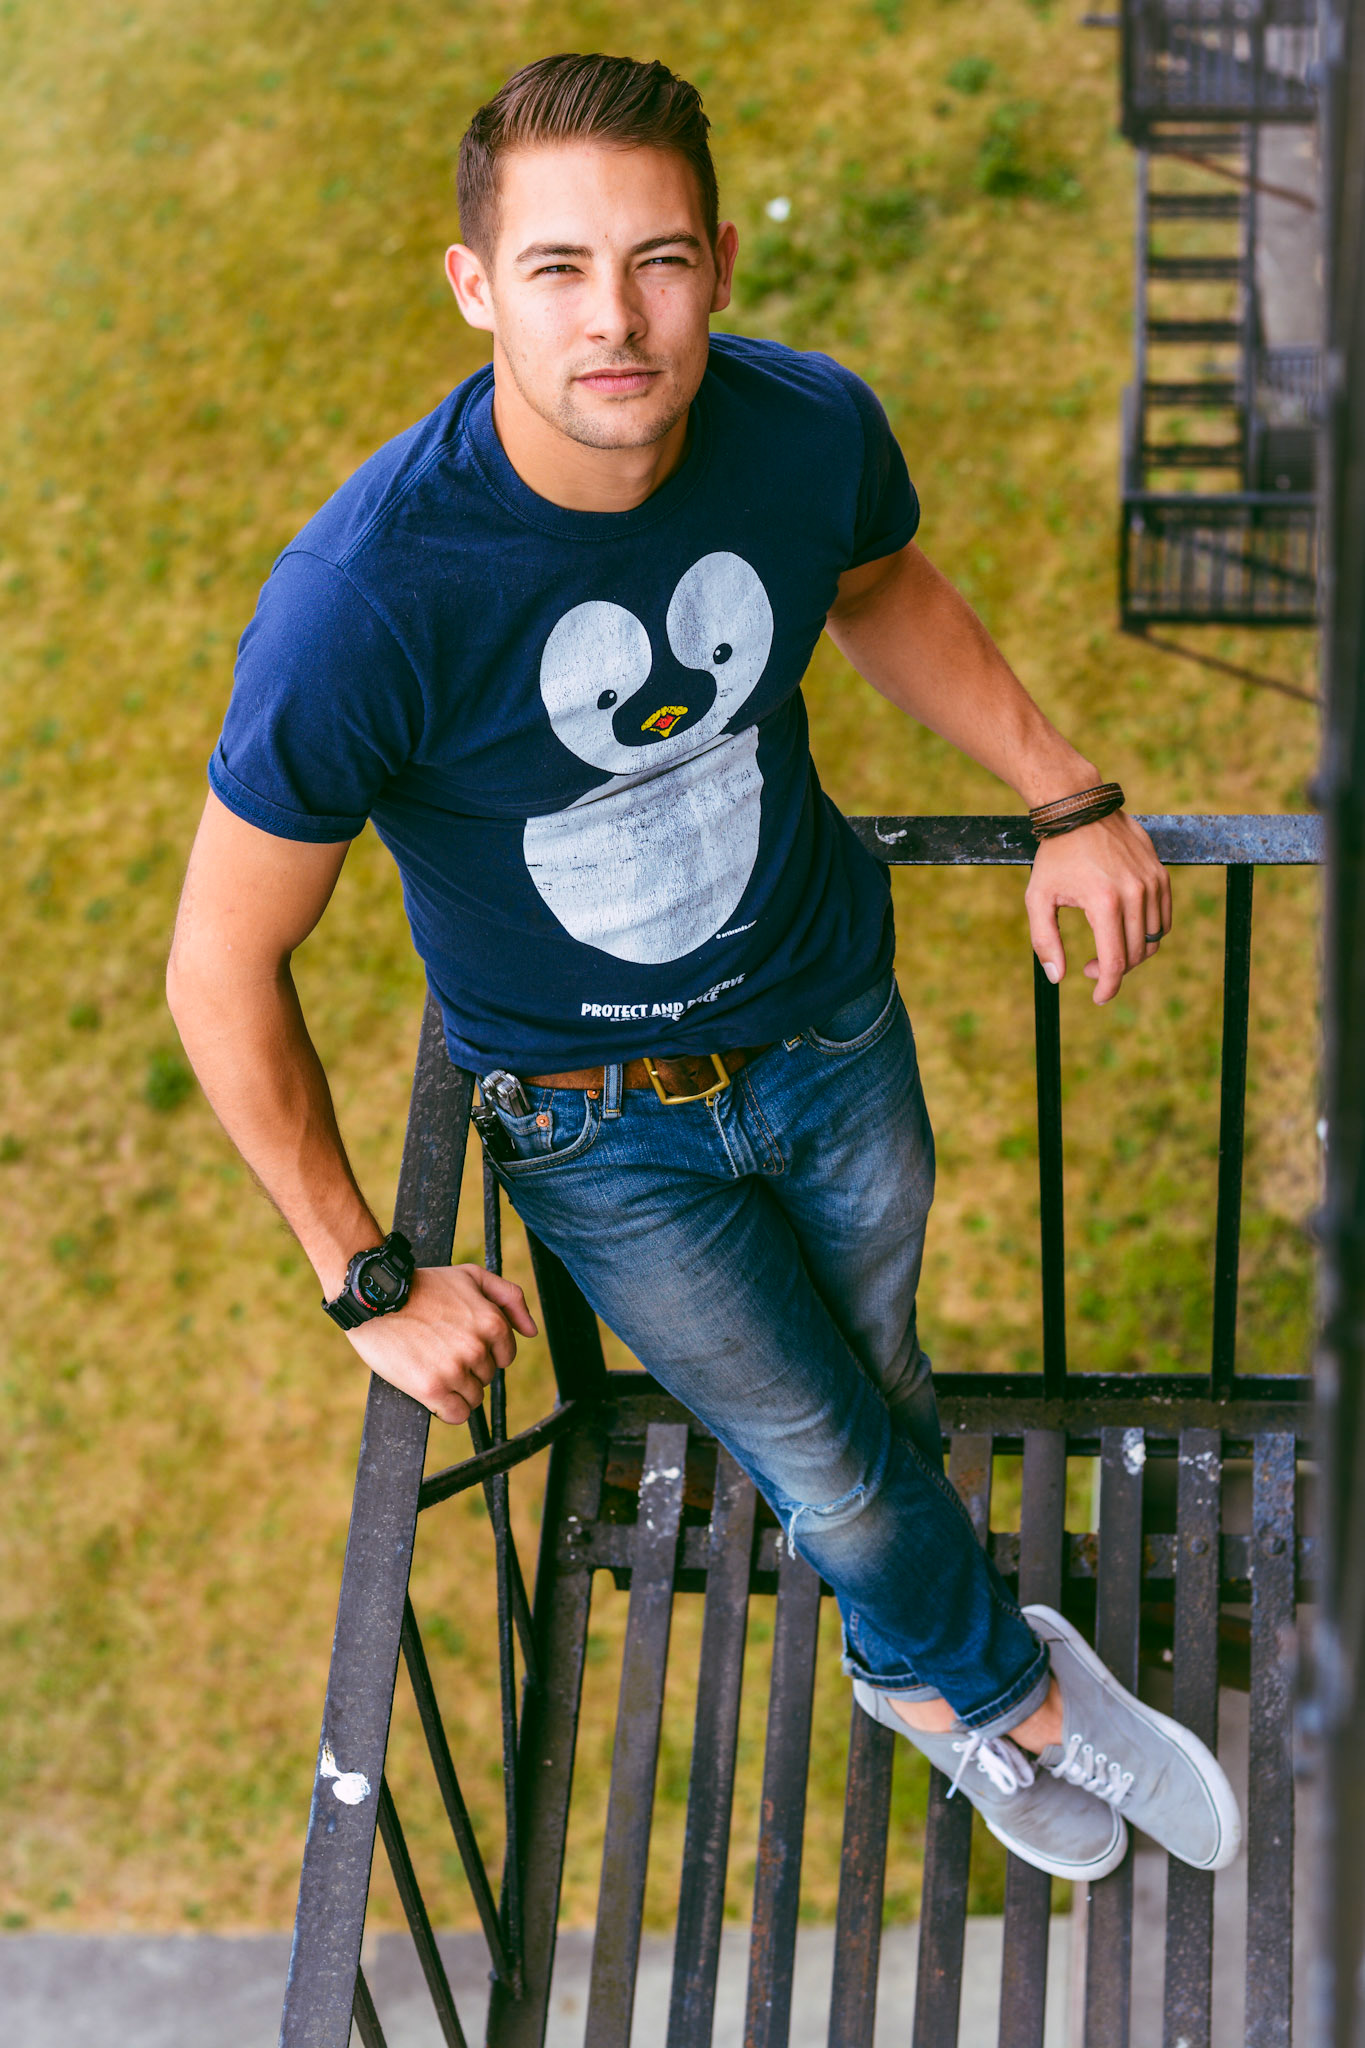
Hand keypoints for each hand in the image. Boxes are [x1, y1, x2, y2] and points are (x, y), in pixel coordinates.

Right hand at [345, 1264, 537, 1424]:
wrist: (376, 1297)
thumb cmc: (423, 1286)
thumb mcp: (472, 1277)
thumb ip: (510, 1298)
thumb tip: (531, 1331)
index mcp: (492, 1322)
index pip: (504, 1357)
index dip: (484, 1352)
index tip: (462, 1343)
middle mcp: (477, 1348)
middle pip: (487, 1377)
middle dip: (469, 1368)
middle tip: (442, 1350)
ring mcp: (454, 1370)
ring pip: (474, 1398)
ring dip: (457, 1389)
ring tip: (434, 1367)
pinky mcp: (431, 1389)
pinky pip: (457, 1415)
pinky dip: (449, 1409)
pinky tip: (433, 1391)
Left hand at [1024, 811, 1171, 1004]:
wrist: (1081, 809)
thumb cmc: (1055, 855)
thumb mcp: (1038, 898)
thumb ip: (1044, 941)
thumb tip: (1058, 977)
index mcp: (1104, 903)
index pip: (1115, 963)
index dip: (1108, 988)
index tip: (1098, 998)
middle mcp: (1135, 894)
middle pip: (1135, 955)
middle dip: (1114, 971)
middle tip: (1091, 967)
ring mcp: (1152, 883)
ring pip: (1152, 939)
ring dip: (1131, 954)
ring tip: (1106, 948)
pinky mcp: (1161, 875)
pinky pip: (1163, 918)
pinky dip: (1148, 933)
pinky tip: (1124, 930)